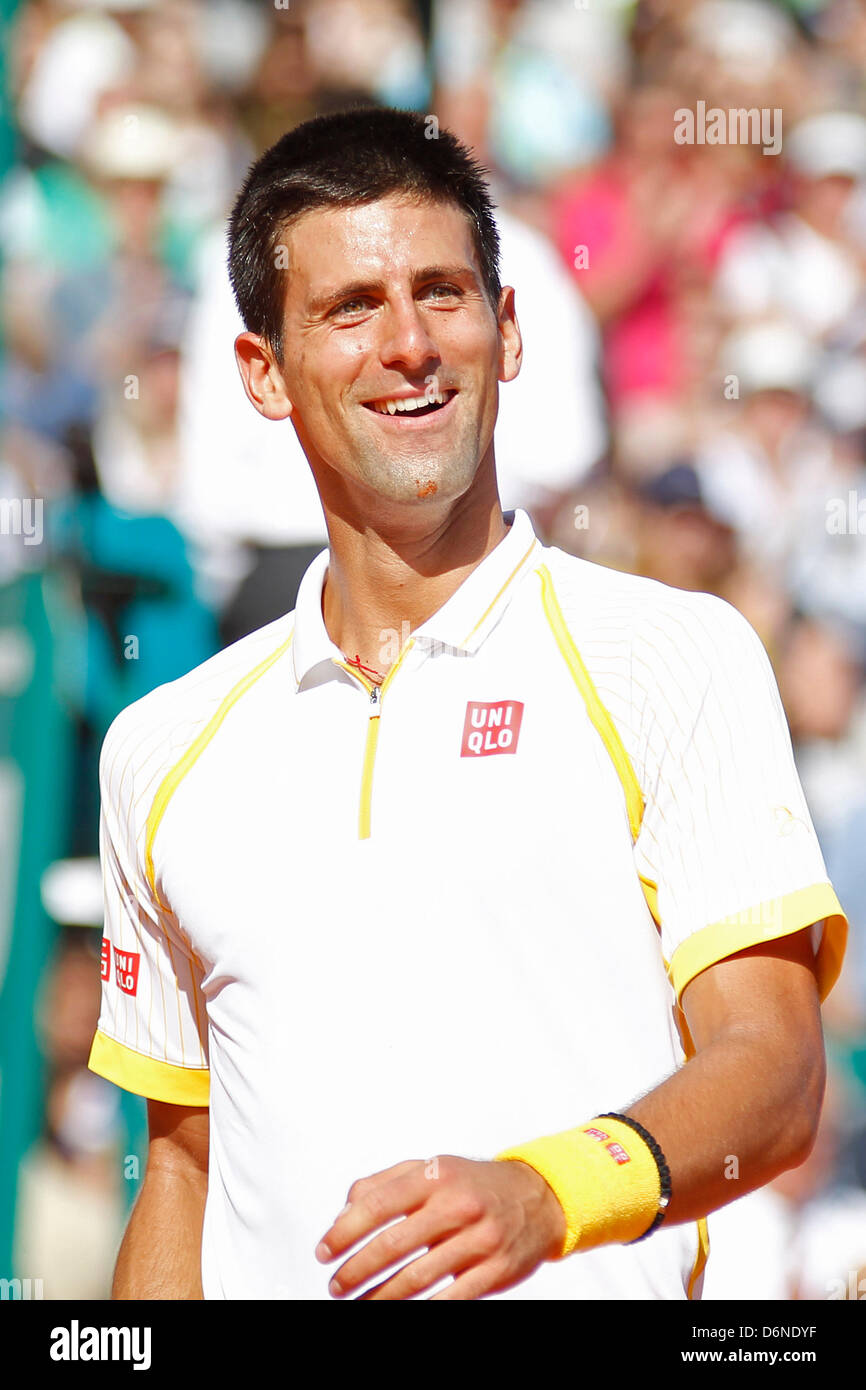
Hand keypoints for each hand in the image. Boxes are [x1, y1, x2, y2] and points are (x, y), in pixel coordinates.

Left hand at [314, 1154, 565, 1299]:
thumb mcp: (430, 1168)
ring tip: (359, 1304)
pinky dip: (421, 1309)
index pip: (378, 1204)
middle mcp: (457, 1205)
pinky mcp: (495, 1270)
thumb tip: (345, 1211)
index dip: (344, 1231)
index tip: (324, 1251)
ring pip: (417, 1277)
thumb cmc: (473, 1184)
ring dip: (380, 1296)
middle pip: (393, 1244)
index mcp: (435, 1176)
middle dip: (357, 1270)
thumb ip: (385, 1183)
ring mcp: (479, 1239)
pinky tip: (400, 1310)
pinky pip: (450, 1298)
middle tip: (336, 1285)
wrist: (538, 1198)